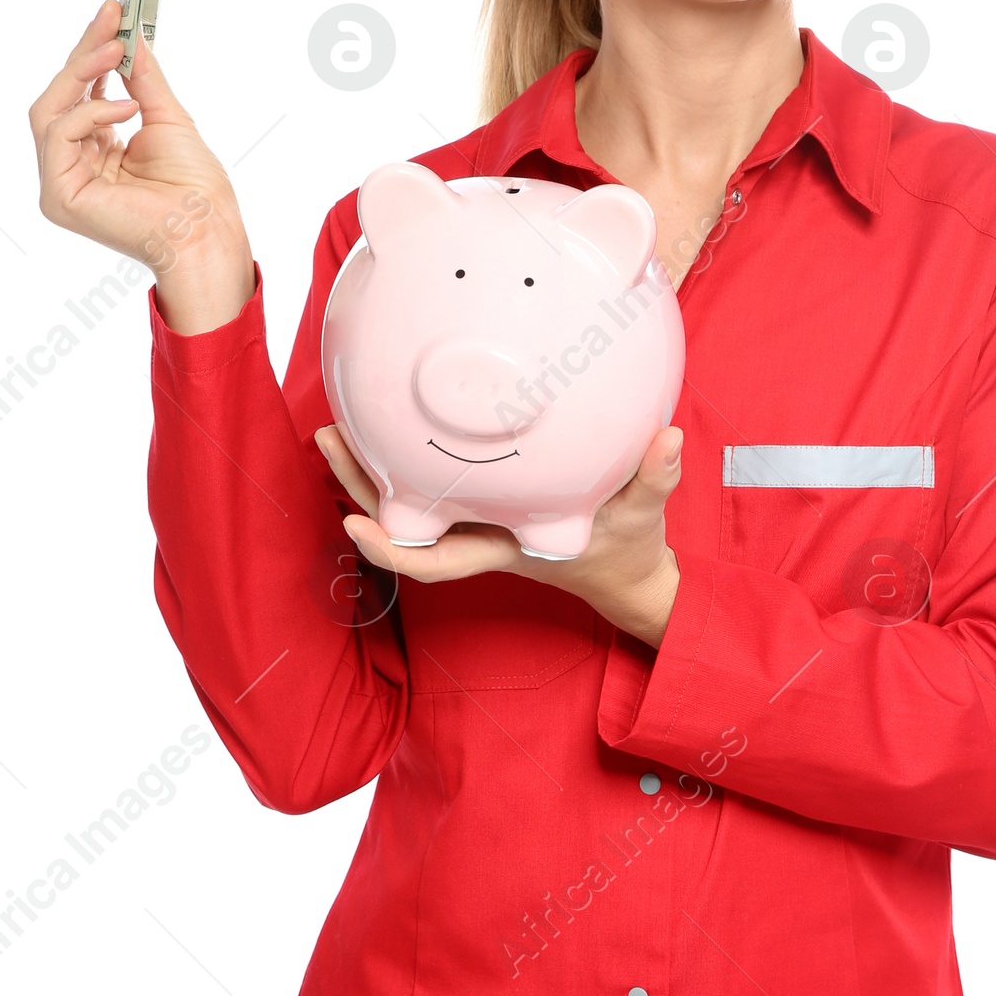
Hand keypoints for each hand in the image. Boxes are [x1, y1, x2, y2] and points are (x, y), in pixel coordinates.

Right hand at [28, 0, 255, 332]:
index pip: (80, 92)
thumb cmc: (195, 189)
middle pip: (57, 97)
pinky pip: (58, 136)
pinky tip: (126, 108)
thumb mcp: (166, 117)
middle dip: (84, 52)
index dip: (91, 50)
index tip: (111, 11)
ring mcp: (60, 182)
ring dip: (82, 73)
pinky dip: (90, 113)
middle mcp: (71, 166)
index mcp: (94, 151)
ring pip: (47, 111)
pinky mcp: (59, 195)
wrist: (207, 231)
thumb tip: (130, 35)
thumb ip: (142, 77)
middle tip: (111, 19)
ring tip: (117, 51)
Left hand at [314, 424, 684, 648]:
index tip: (352, 521)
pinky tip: (397, 419)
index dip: (388, 548)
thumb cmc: (630, 550)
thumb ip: (657, 477)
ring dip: (372, 467)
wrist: (629, 576)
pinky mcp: (489, 501)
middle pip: (403, 521)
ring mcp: (481, 519)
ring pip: (410, 500)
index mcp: (507, 546)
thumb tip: (668, 438)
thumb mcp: (647, 516)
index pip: (435, 560)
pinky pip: (435, 482)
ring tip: (341, 420)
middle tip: (327, 434)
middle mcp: (482, 534)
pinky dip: (409, 457)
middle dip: (358, 484)